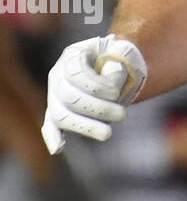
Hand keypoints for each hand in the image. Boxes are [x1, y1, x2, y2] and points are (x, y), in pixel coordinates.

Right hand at [42, 34, 146, 153]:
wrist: (115, 63)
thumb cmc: (119, 57)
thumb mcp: (122, 52)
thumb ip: (117, 64)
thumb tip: (111, 84)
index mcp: (73, 55)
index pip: (77, 73)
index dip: (97, 86)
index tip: (116, 94)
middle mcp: (58, 74)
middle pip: (69, 97)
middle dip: (98, 109)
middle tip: (122, 114)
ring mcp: (55, 93)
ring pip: (61, 115)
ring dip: (85, 126)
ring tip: (108, 133)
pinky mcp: (58, 110)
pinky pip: (51, 124)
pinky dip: (53, 136)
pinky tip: (58, 148)